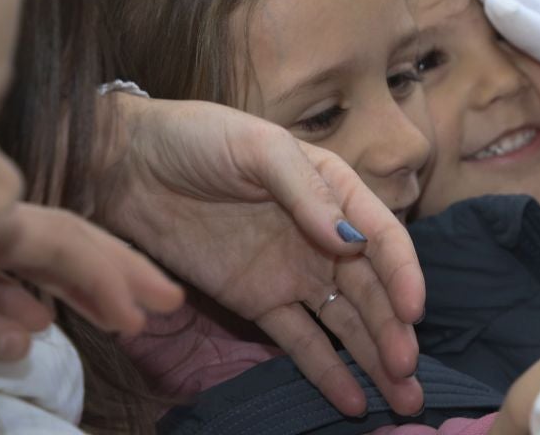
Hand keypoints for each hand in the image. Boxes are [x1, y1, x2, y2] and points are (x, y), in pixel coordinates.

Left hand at [0, 203, 182, 362]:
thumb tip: (28, 341)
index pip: (67, 245)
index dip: (108, 282)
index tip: (137, 321)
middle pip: (72, 238)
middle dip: (124, 270)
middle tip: (172, 299)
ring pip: (46, 250)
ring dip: (87, 283)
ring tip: (129, 314)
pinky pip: (10, 265)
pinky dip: (32, 292)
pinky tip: (44, 323)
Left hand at [93, 95, 425, 417]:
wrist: (127, 166)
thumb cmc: (199, 139)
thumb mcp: (259, 149)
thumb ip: (306, 192)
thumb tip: (351, 239)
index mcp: (336, 190)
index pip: (382, 238)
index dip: (402, 275)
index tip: (412, 312)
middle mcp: (324, 236)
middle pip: (371, 290)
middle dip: (395, 331)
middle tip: (410, 373)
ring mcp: (292, 273)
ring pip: (345, 322)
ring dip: (374, 358)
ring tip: (402, 397)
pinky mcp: (257, 302)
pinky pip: (299, 341)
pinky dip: (325, 371)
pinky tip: (351, 399)